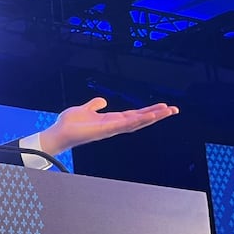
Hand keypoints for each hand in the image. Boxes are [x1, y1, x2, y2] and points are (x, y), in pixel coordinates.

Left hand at [38, 96, 177, 156]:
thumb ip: (94, 105)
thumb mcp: (85, 109)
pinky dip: (138, 120)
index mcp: (111, 120)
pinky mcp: (106, 130)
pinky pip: (126, 125)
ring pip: (137, 123)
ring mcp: (111, 128)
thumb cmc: (70, 124)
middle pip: (140, 120)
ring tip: (168, 111)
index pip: (134, 115)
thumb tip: (102, 101)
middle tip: (174, 109)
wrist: (59, 132)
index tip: (163, 106)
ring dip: (153, 117)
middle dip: (157, 115)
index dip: (148, 111)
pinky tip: (149, 116)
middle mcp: (114, 125)